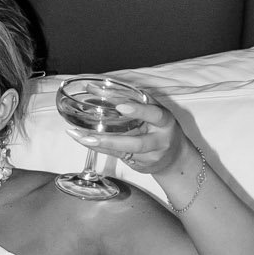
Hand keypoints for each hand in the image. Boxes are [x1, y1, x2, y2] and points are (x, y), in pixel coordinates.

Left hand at [63, 87, 185, 175]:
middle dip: (111, 140)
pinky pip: (117, 156)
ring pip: (123, 152)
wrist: (175, 158)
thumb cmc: (160, 128)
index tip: (120, 106)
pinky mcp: (139, 166)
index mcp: (165, 121)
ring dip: (99, 145)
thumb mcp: (154, 111)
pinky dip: (100, 148)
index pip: (154, 114)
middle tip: (88, 135)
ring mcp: (150, 156)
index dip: (138, 110)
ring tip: (78, 137)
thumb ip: (134, 100)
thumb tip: (95, 88)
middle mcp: (159, 141)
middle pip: (136, 143)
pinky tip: (84, 141)